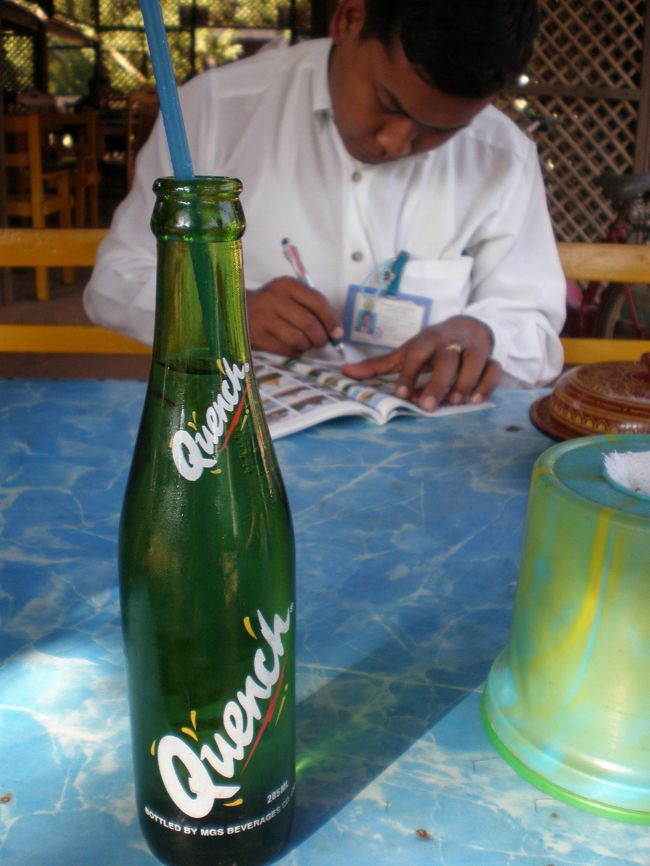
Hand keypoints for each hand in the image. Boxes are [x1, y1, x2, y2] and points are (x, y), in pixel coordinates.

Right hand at [246, 278, 343, 355]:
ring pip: (297, 339)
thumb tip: (336, 330)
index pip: (316, 302)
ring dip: (308, 345)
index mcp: (286, 285)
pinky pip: (286, 349)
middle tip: (322, 342)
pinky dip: (296, 351)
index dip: (331, 320)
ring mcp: (263, 318)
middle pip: (308, 323)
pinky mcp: (258, 337)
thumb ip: (314, 307)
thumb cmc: (273, 303)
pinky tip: (295, 347)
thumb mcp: (291, 295)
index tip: (338, 333)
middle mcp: (273, 299)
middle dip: (321, 337)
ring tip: (308, 344)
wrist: (238, 309)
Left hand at [341, 316, 501, 409]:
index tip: (400, 394)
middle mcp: (450, 342)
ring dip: (465, 383)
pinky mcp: (490, 357)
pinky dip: (486, 384)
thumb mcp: (405, 352)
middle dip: (437, 383)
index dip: (409, 373)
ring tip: (455, 403)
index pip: (417, 354)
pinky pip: (493, 369)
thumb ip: (378, 365)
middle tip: (427, 406)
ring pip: (474, 362)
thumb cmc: (431, 345)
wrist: (466, 326)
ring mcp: (472, 349)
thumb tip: (344, 373)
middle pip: (447, 360)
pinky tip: (476, 401)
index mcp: (427, 340)